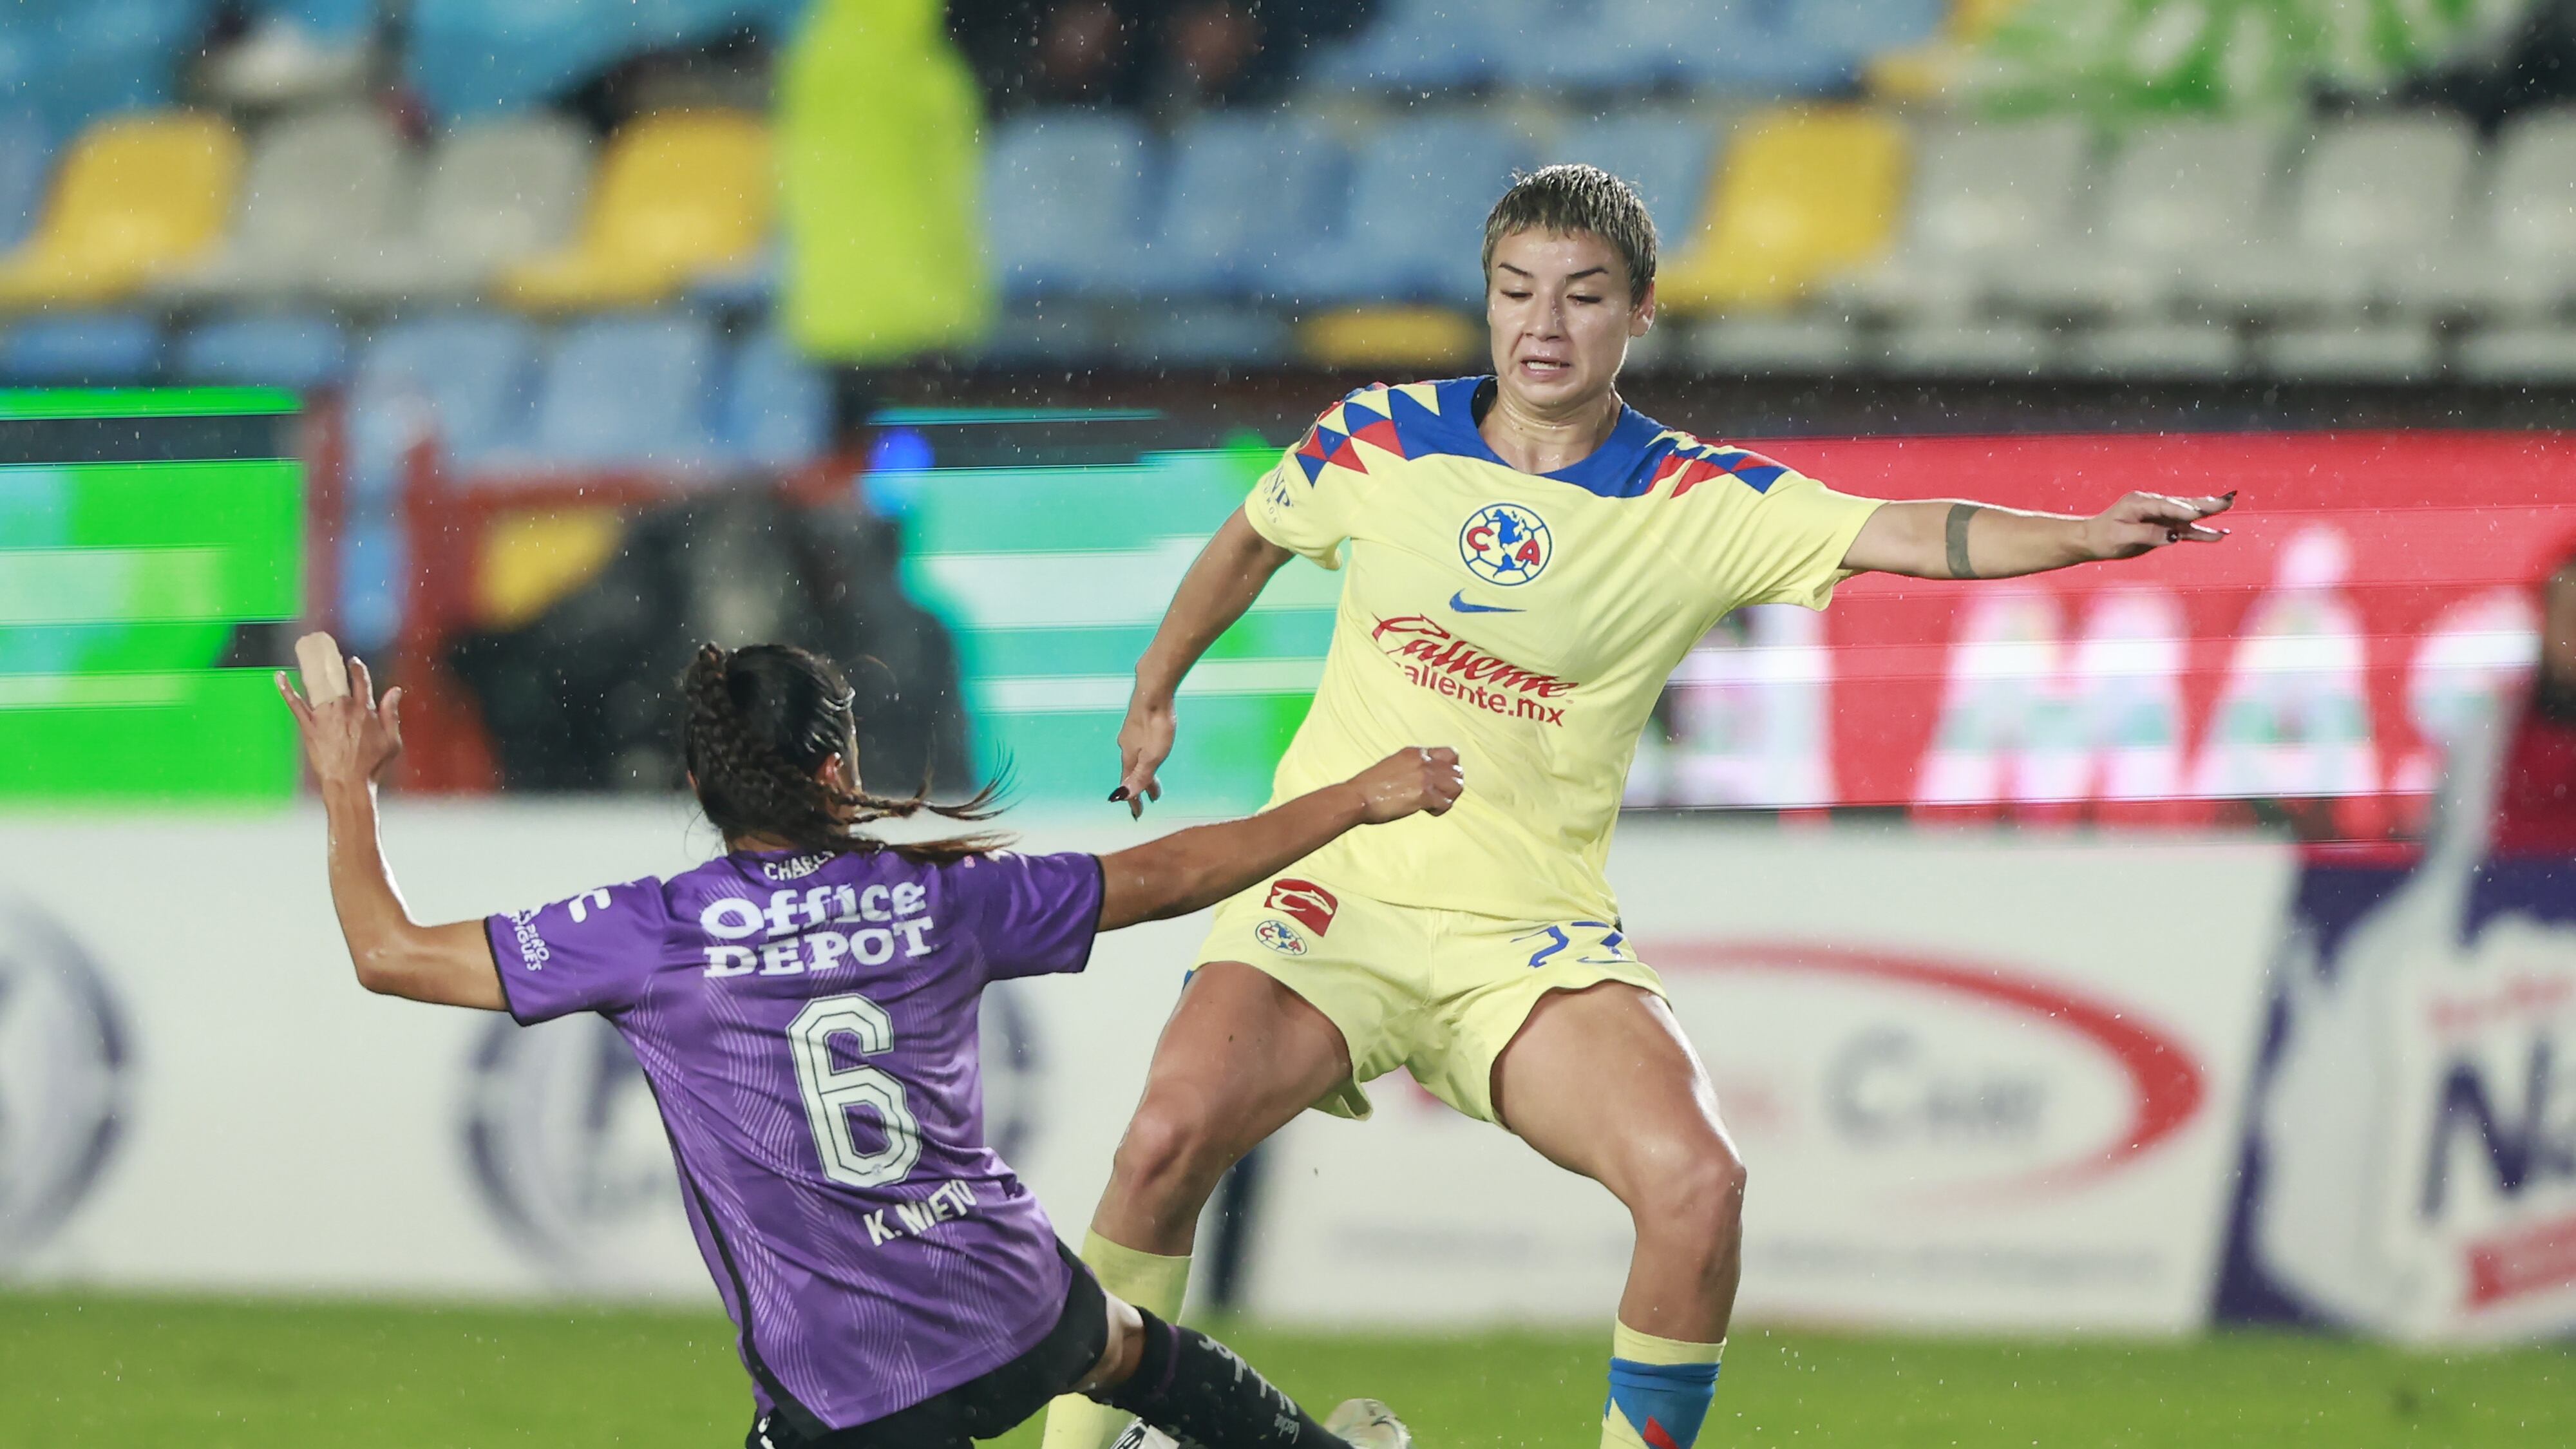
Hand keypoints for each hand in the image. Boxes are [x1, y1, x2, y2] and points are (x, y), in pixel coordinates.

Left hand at [277, 644, 404, 790]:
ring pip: (318, 687)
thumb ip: (391, 713)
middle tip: (330, 656)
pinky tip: (279, 676)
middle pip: (338, 680)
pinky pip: (295, 704)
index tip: (353, 661)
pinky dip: (286, 689)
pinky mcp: (308, 726)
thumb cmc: (372, 765)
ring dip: (314, 671)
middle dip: (335, 667)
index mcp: (365, 710)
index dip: (357, 669)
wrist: (349, 782)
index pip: (361, 681)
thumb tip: (395, 691)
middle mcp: (343, 708)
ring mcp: (324, 715)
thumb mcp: (392, 740)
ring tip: (310, 658)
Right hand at [1108, 690, 1174, 819]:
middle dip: (1140, 788)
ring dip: (1143, 773)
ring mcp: (1131, 733)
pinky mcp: (1138, 722)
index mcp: (1129, 756)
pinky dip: (1144, 759)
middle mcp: (1126, 746)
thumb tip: (1121, 797)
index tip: (1137, 814)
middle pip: (1132, 773)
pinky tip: (1148, 753)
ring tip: (1152, 783)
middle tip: (1151, 801)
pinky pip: (1139, 748)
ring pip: (1136, 760)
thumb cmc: (1157, 725)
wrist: (1154, 692)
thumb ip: (1140, 776)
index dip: (1133, 800)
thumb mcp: (1153, 756)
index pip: (1128, 784)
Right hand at [1350, 746, 1463, 824]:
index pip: (1450, 754)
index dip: (1450, 769)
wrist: (1357, 797)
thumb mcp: (1392, 765)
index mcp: (1415, 753)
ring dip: (1449, 797)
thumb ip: (1410, 768)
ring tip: (1436, 804)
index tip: (1441, 780)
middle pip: (1457, 770)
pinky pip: (1446, 803)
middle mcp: (1423, 762)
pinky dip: (1440, 810)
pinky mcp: (1424, 795)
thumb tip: (1420, 779)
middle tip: (1440, 796)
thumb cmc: (1369, 786)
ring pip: (1457, 785)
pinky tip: (1429, 811)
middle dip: (1452, 785)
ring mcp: (1424, 778)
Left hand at [2083, 491, 2235, 560]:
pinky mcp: (2165, 527)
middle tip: (2228, 498)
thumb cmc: (2104, 538)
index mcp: (2140, 503)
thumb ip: (2147, 534)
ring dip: (2210, 511)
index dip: (2182, 510)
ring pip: (2189, 514)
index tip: (2198, 514)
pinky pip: (2186, 529)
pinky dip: (2202, 531)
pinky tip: (2220, 533)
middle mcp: (2153, 506)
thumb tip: (2173, 536)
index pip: (2165, 506)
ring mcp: (2161, 516)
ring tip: (2231, 504)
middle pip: (2183, 504)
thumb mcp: (2121, 538)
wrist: (2094, 539)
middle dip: (2206, 503)